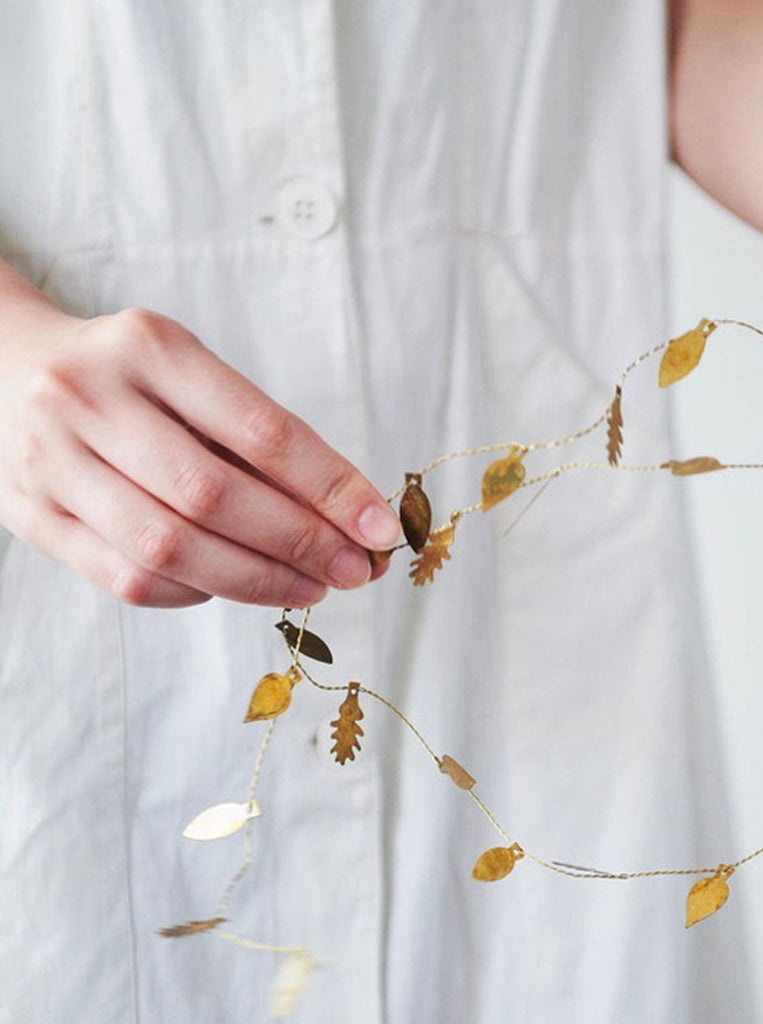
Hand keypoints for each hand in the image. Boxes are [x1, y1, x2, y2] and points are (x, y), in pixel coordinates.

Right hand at [0, 300, 402, 606]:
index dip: (331, 488)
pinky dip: (199, 593)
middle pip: (214, 496)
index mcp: (149, 347)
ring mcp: (51, 462)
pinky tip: (241, 586)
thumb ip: (260, 440)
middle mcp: (90, 399)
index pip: (262, 431)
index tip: (381, 529)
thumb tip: (354, 518)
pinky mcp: (32, 518)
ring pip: (170, 549)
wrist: (5, 370)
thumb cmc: (131, 379)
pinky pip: (130, 580)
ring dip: (258, 581)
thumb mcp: (192, 375)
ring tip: (313, 587)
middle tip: (356, 571)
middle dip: (301, 543)